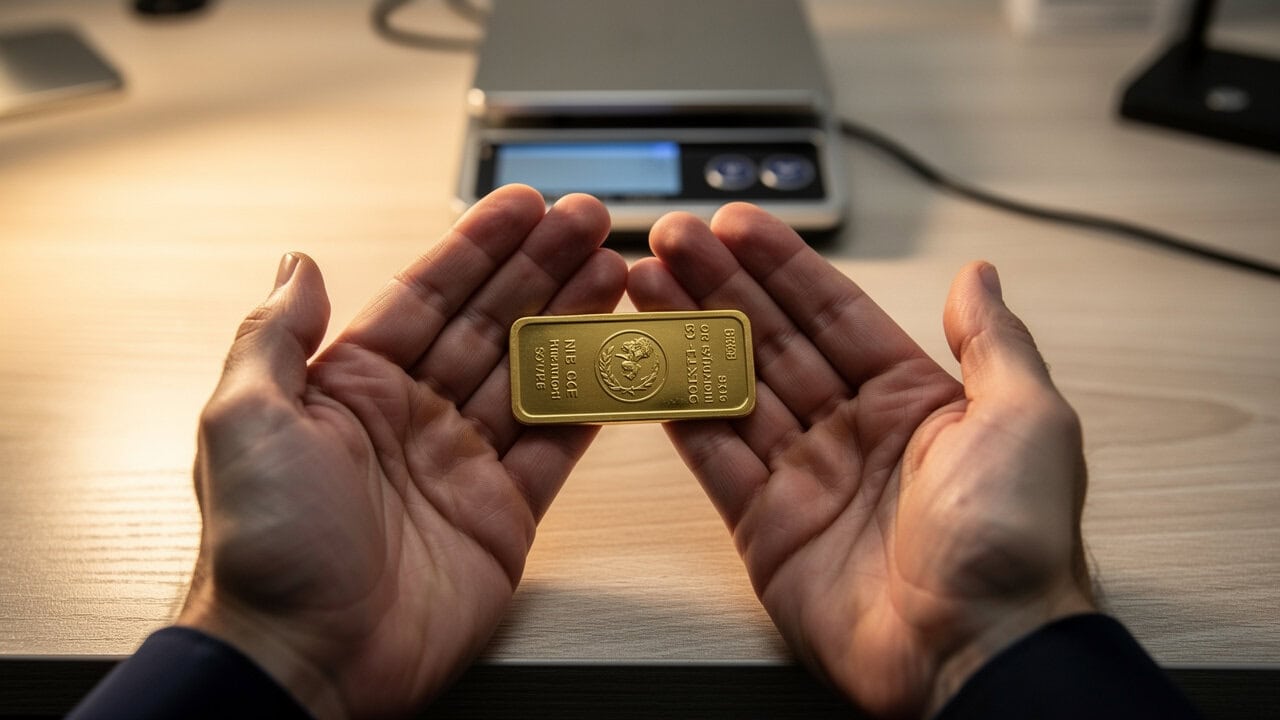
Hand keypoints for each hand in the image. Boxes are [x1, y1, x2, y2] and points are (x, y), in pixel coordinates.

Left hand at [178, 186, 625, 718]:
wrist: (305, 662)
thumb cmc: (262, 548)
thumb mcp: (244, 420)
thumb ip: (277, 334)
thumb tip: (298, 263)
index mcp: (350, 386)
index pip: (429, 295)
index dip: (481, 246)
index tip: (525, 206)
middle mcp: (410, 416)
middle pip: (492, 323)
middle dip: (543, 268)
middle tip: (591, 223)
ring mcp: (461, 463)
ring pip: (531, 374)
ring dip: (574, 321)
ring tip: (615, 273)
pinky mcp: (503, 513)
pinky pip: (556, 445)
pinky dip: (590, 403)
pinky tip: (616, 360)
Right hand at [627, 205, 1094, 718]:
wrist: (978, 651)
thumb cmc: (1016, 539)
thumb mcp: (1026, 418)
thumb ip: (991, 341)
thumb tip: (978, 274)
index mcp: (913, 398)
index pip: (833, 313)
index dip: (782, 265)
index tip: (737, 224)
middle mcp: (855, 432)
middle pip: (772, 340)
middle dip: (719, 286)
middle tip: (670, 239)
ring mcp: (806, 479)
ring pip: (733, 389)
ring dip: (688, 335)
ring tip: (643, 284)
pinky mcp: (768, 528)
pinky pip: (713, 458)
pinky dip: (677, 413)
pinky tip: (647, 366)